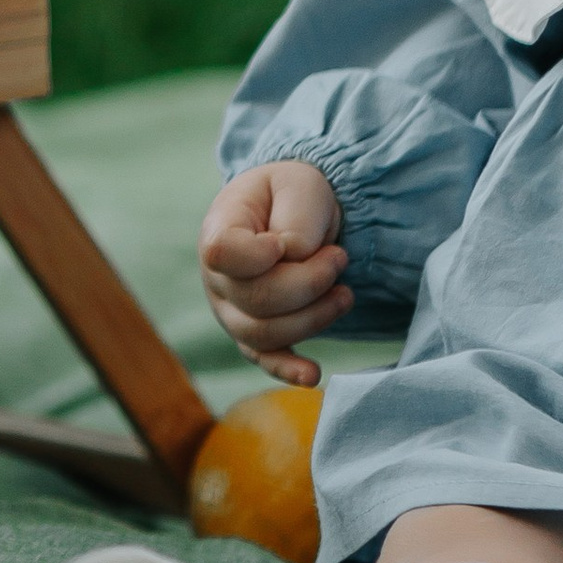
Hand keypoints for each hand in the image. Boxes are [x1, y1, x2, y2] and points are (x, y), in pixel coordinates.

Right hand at [198, 160, 351, 386]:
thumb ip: (296, 223)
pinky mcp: (253, 334)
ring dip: (314, 317)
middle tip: (340, 258)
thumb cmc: (292, 194)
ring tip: (345, 293)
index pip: (221, 253)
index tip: (283, 242)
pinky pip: (266, 359)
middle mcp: (217, 278)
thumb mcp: (300, 186)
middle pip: (255, 299)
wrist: (294, 209)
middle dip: (308, 284)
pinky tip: (313, 375)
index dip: (257, 254)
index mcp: (218, 230)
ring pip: (265, 334)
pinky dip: (288, 369)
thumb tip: (293, 262)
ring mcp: (231, 311)